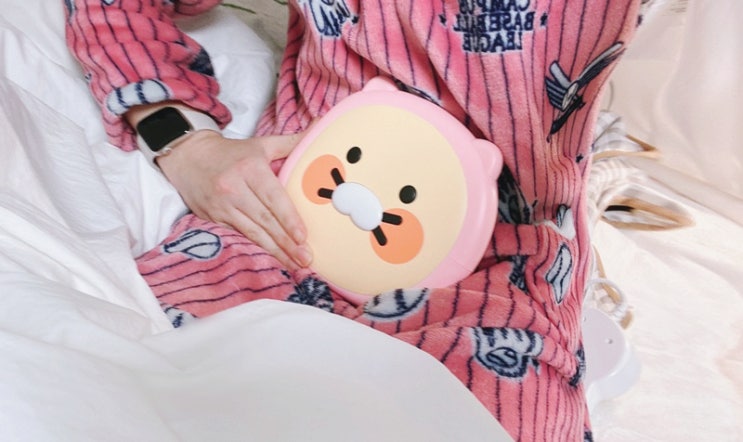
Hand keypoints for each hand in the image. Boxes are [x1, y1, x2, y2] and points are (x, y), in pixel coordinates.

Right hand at [156, 129, 311, 269]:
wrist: (188, 156)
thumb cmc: (231, 153)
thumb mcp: (261, 144)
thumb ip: (292, 142)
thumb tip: (320, 127)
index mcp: (250, 169)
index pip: (273, 198)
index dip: (288, 219)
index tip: (303, 236)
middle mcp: (234, 189)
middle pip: (265, 220)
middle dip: (287, 242)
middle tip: (306, 258)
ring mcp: (222, 206)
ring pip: (253, 232)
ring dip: (275, 251)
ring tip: (295, 264)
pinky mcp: (213, 218)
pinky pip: (240, 235)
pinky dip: (258, 248)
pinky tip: (273, 258)